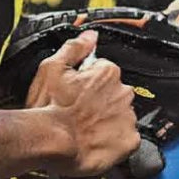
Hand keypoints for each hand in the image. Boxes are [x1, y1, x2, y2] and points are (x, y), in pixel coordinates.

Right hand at [26, 29, 139, 175]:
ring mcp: (128, 118)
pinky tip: (96, 141)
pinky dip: (115, 141)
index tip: (76, 93)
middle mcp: (123, 93)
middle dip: (100, 102)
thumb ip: (75, 48)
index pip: (104, 72)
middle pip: (114, 94)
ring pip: (121, 116)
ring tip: (85, 129)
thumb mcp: (52, 68)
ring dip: (107, 121)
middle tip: (79, 113)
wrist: (49, 141)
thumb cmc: (48, 108)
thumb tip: (90, 37)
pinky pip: (127, 139)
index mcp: (107, 72)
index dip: (88, 84)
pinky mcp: (129, 141)